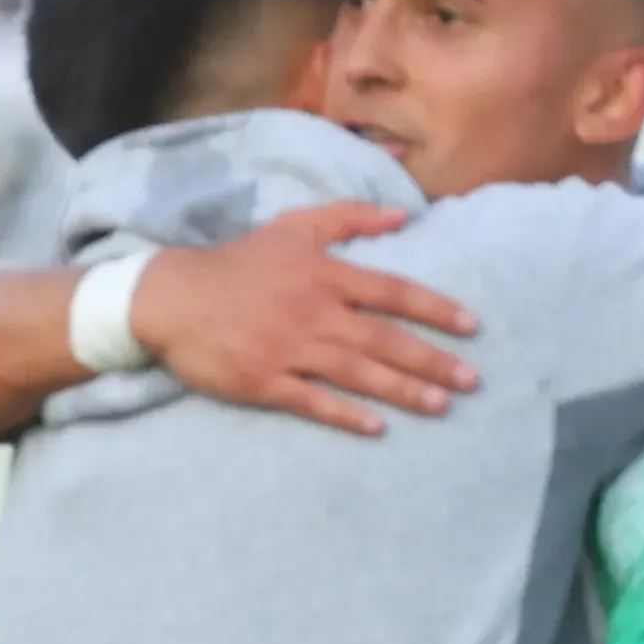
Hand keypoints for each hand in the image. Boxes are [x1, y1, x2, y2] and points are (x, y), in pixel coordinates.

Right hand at [131, 205, 481, 436]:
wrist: (172, 298)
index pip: (394, 292)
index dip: (436, 309)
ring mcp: (289, 350)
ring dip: (402, 390)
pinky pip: (313, 401)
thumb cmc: (236, 262)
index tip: (471, 327)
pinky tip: (376, 427)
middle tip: (471, 381)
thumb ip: (349, 217)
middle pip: (385, 339)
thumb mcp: (293, 226)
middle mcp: (315, 313)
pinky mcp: (263, 381)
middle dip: (432, 361)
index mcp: (326, 275)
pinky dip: (346, 415)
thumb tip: (402, 216)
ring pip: (358, 372)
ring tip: (440, 405)